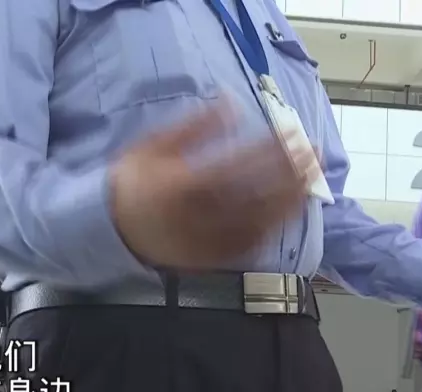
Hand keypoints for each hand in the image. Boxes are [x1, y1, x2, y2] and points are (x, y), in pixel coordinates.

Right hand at [109, 104, 319, 268]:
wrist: (108, 230)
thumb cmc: (133, 182)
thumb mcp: (153, 145)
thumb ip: (193, 126)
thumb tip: (230, 102)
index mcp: (180, 185)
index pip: (236, 165)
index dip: (270, 151)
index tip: (294, 135)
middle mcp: (195, 216)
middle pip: (255, 196)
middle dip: (289, 176)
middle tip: (313, 156)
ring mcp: (205, 242)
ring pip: (257, 224)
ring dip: (288, 203)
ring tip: (309, 181)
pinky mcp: (209, 259)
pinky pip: (248, 245)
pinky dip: (272, 228)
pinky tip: (288, 213)